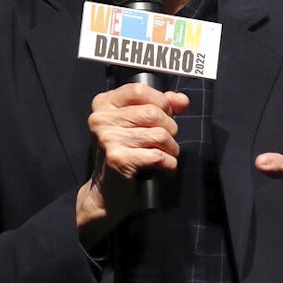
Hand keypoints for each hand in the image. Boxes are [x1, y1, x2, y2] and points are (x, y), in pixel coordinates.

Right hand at [76, 82, 188, 245]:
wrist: (107, 193)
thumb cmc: (125, 155)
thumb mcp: (138, 124)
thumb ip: (159, 106)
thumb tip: (181, 100)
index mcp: (103, 104)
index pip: (138, 89)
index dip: (160, 101)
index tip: (166, 113)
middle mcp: (101, 119)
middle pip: (153, 113)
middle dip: (169, 128)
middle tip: (165, 141)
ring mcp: (107, 138)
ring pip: (159, 134)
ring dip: (171, 148)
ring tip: (165, 154)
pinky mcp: (117, 159)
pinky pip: (158, 155)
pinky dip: (168, 163)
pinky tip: (162, 166)